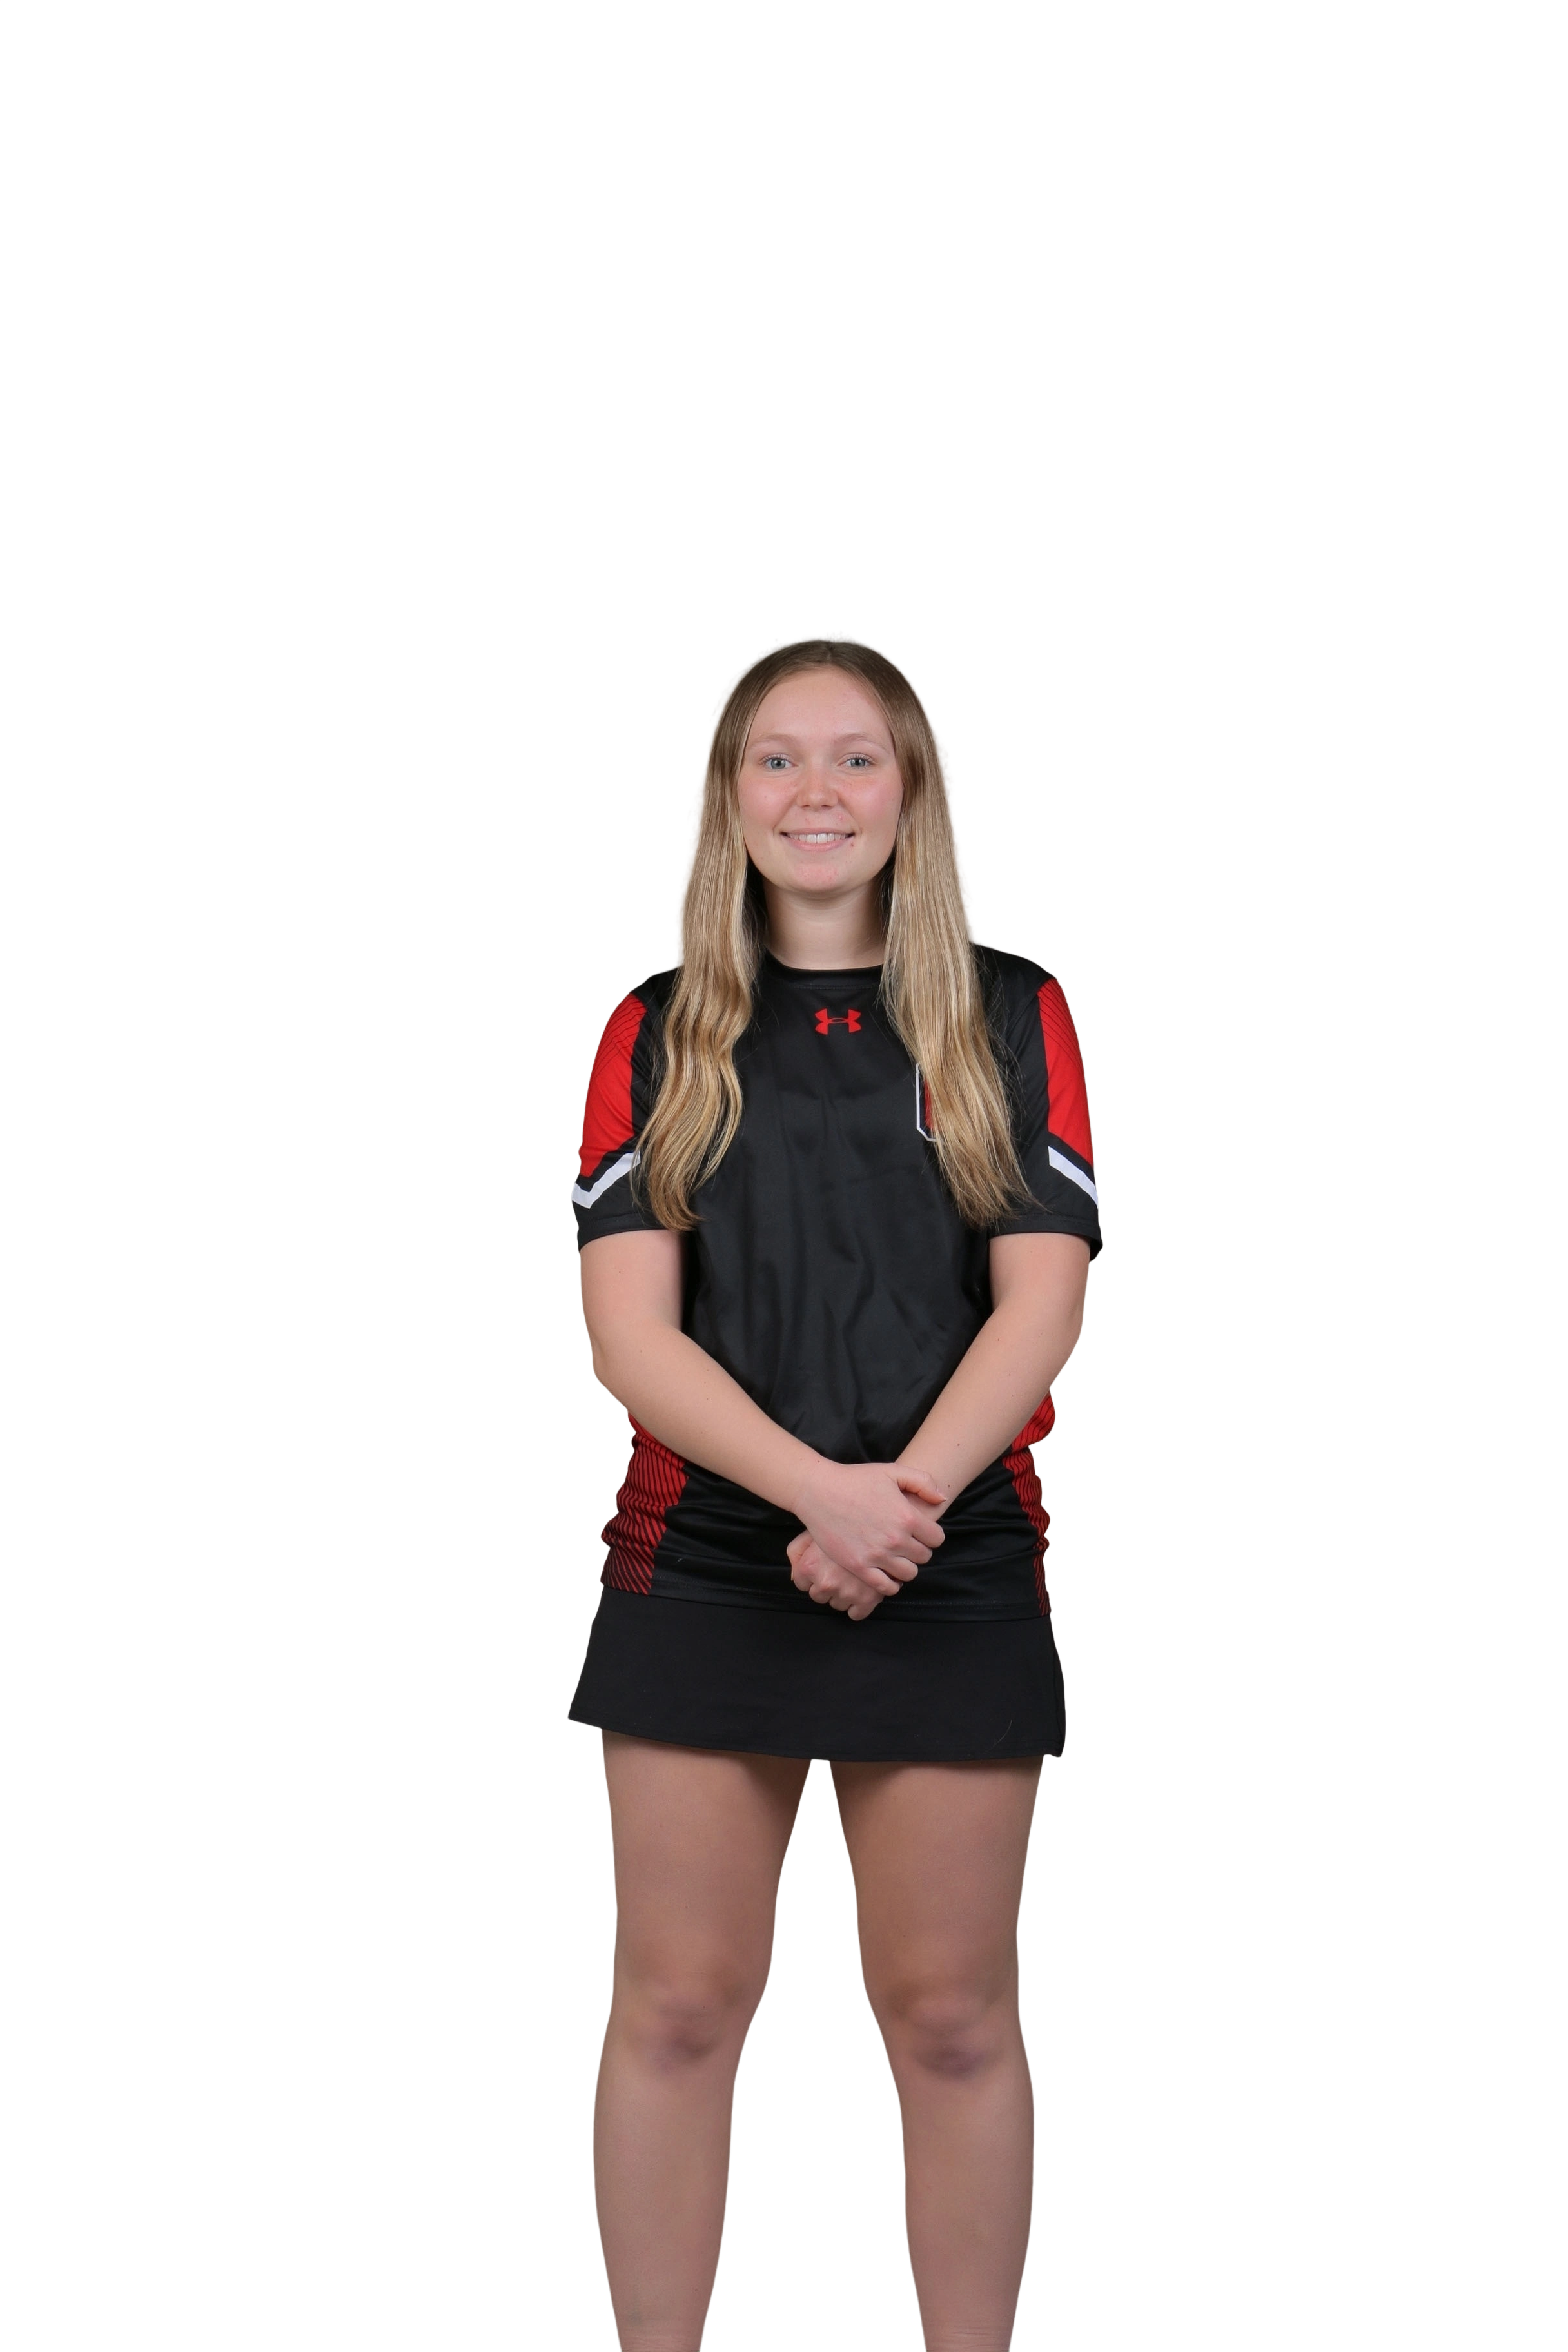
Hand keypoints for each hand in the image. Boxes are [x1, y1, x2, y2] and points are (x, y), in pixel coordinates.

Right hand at [787, 1460, 949, 1617]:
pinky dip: (891, 1584)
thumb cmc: (856, 1479)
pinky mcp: (859, 1566)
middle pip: (924, 1557)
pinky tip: (886, 1573)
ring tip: (896, 1557)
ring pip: (908, 1574)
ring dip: (906, 1566)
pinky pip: (886, 1587)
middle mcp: (896, 1539)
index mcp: (908, 1517)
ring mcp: (877, 1555)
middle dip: (919, 1550)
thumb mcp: (893, 1471)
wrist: (819, 1491)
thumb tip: (942, 1499)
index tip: (920, 1532)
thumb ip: (923, 1482)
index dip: (931, 1535)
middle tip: (906, 1543)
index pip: (937, 1539)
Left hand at [788, 1529, 889, 1620]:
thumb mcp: (810, 1532)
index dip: (812, 1575)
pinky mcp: (867, 1599)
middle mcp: (826, 1581)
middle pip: (819, 1596)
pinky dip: (858, 1606)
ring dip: (843, 1594)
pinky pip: (856, 1614)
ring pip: (837, 1604)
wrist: (879, 1525)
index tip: (822, 1568)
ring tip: (852, 1576)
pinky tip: (861, 1590)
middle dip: (827, 1585)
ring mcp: (847, 1592)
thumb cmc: (843, 1525)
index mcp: (810, 1566)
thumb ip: (796, 1553)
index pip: (801, 1584)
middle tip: (839, 1570)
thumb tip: (795, 1574)